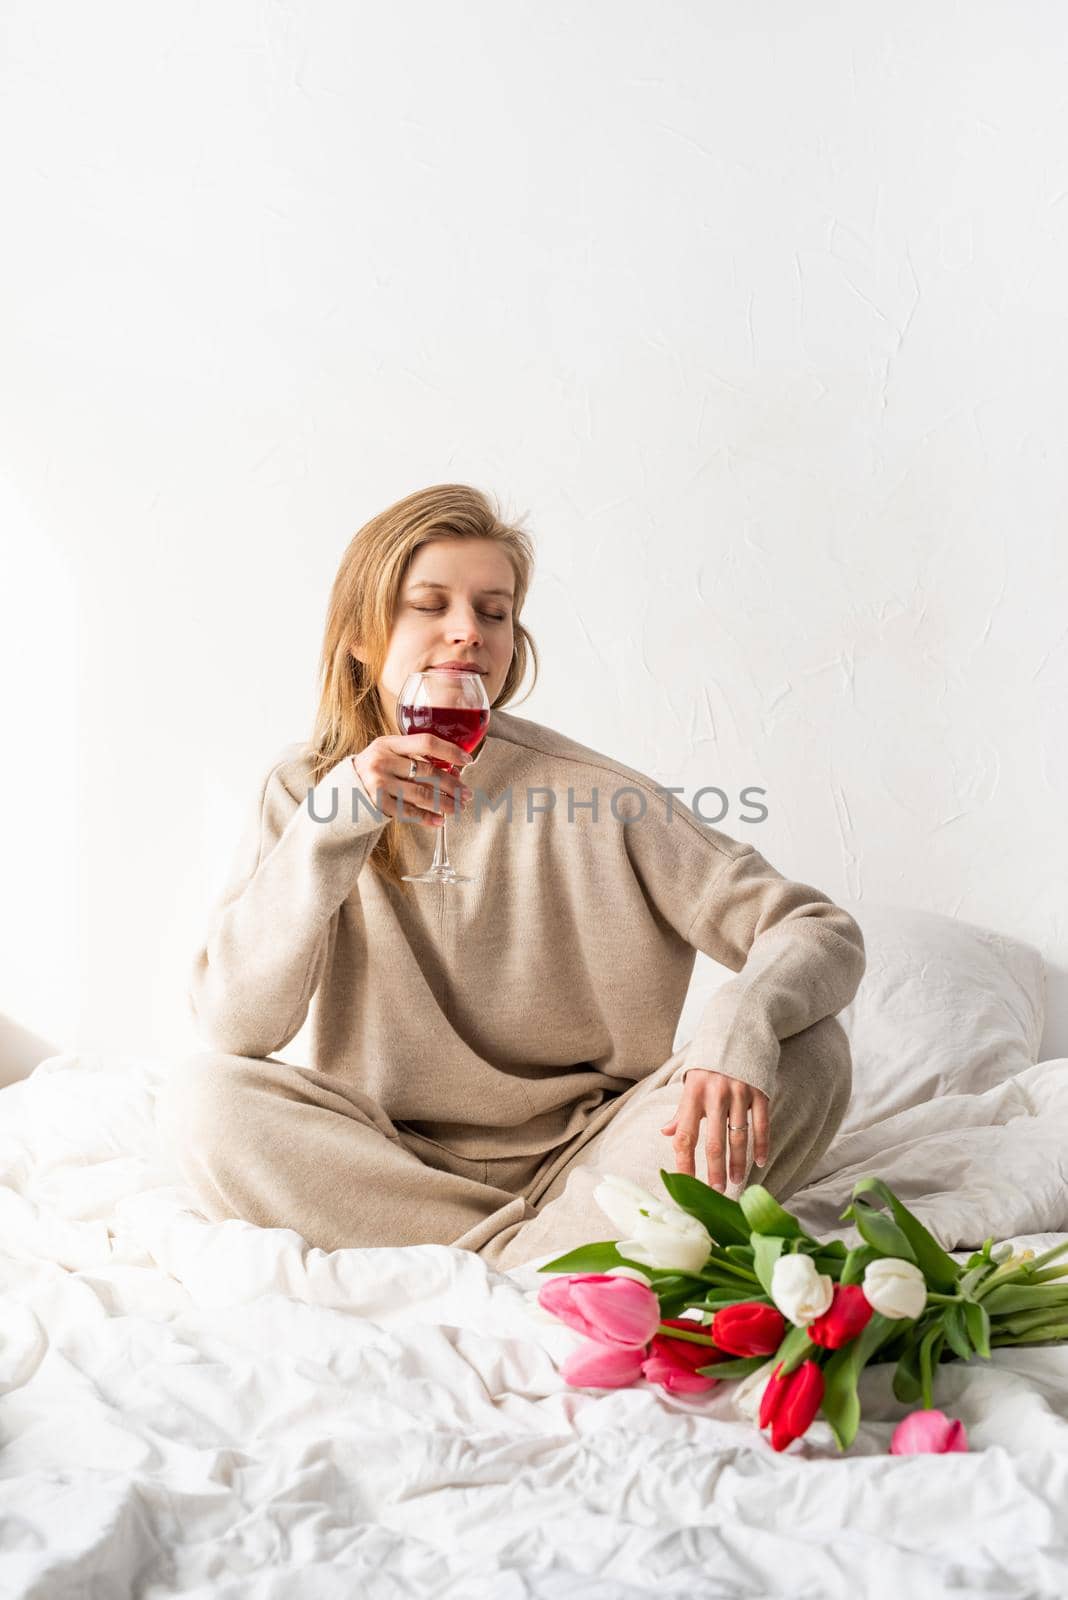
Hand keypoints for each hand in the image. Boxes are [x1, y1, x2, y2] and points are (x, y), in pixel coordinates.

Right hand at [351, 735, 473, 827]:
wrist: (343, 789)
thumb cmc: (375, 768)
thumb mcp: (389, 753)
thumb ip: (415, 757)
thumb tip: (454, 770)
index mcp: (388, 743)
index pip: (426, 743)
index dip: (449, 751)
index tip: (467, 759)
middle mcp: (383, 761)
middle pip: (427, 772)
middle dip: (452, 784)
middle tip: (467, 794)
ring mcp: (379, 783)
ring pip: (421, 794)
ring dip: (444, 803)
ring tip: (458, 808)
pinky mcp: (377, 804)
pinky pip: (408, 812)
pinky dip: (427, 818)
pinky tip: (440, 821)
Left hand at [660, 1070, 769, 1190]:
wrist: (737, 1029)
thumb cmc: (710, 1062)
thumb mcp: (691, 1081)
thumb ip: (682, 1110)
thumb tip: (666, 1133)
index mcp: (693, 1093)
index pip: (685, 1135)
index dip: (684, 1162)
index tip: (686, 1183)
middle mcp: (715, 1094)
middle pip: (713, 1141)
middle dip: (714, 1170)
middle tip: (717, 1191)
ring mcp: (739, 1093)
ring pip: (738, 1136)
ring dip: (737, 1162)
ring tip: (737, 1182)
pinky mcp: (759, 1091)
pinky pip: (761, 1124)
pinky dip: (761, 1145)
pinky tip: (760, 1162)